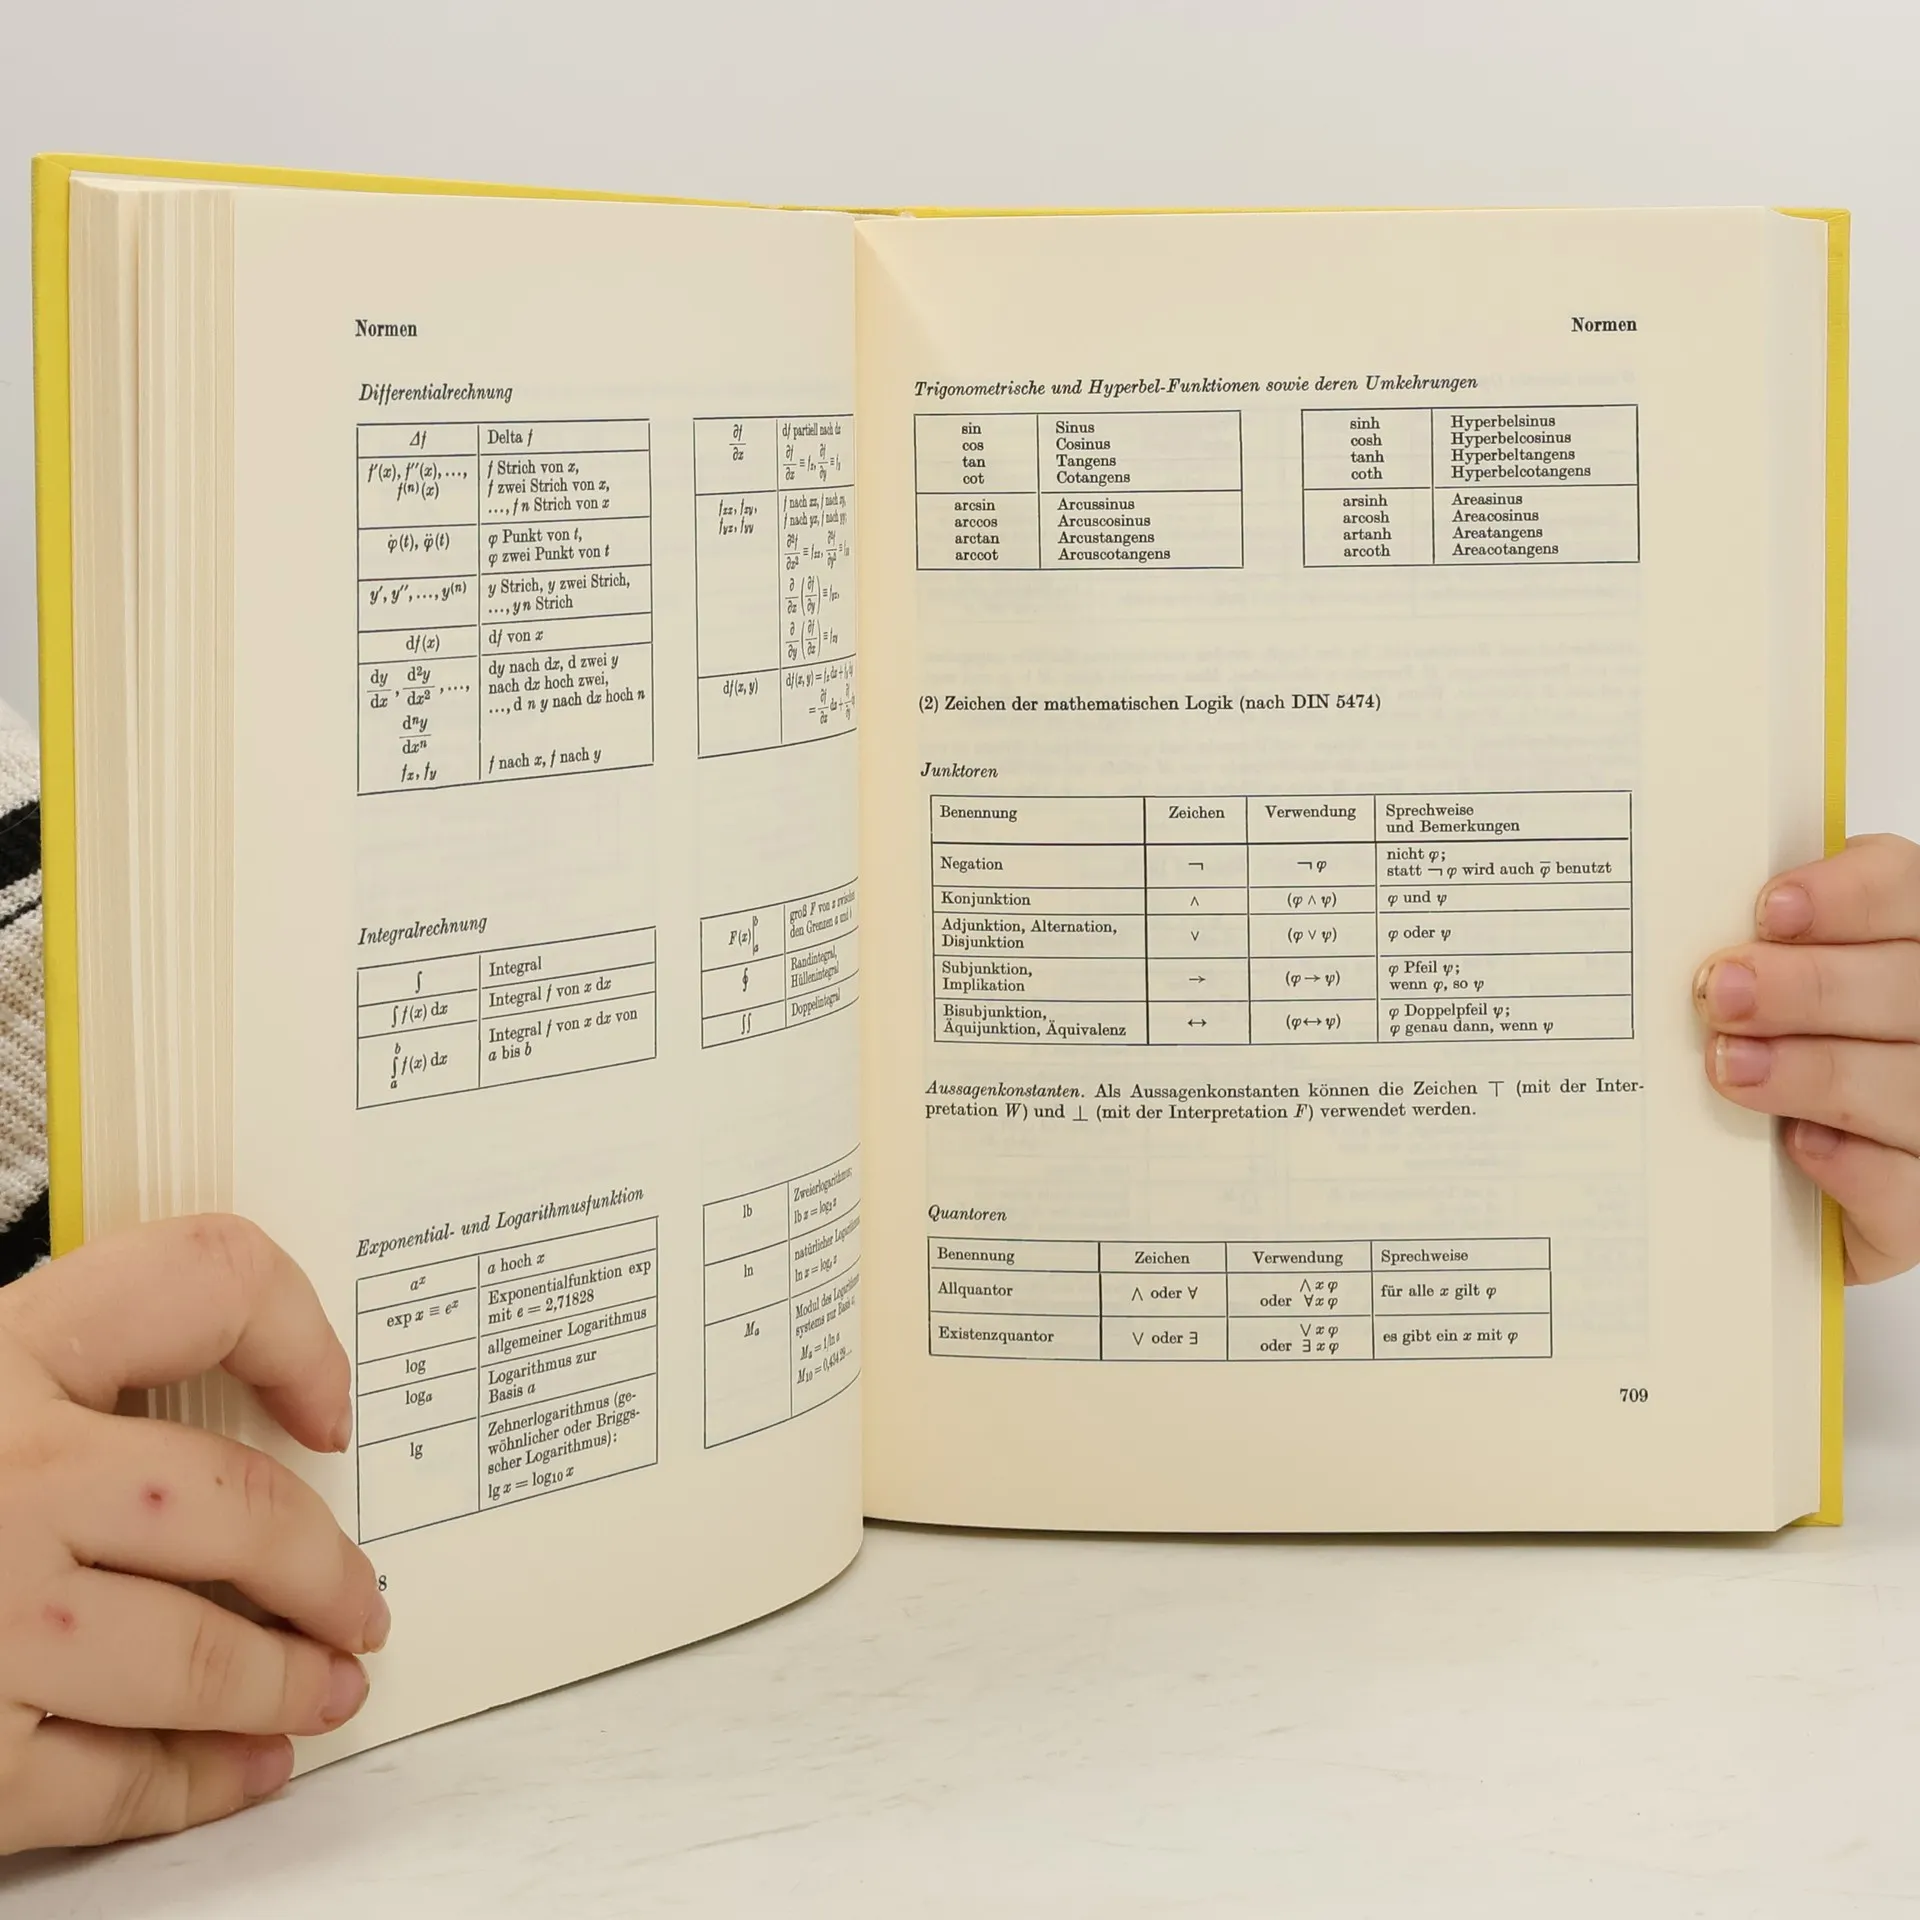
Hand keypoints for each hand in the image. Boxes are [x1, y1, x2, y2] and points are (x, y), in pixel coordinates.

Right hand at [0, 1216, 385, 1852]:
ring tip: (331, 1687)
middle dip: (323, 1564)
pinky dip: (192, 1784)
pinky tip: (240, 1771)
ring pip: (197, 1652)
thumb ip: (46, 1386)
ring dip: (285, 1678)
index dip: (299, 1332)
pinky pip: (106, 1782)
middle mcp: (0, 1473)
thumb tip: (200, 1436)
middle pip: (235, 1504)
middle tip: (361, 1598)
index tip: (332, 1407)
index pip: (203, 1278)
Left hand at [1697, 833, 1919, 1283]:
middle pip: (1911, 986)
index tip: (1770, 911)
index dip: (1849, 896)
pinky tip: (1799, 1143)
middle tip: (1723, 993)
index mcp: (1907, 949)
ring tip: (1730, 1067)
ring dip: (1817, 1072)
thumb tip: (1692, 937)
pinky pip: (1906, 1189)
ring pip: (1912, 1086)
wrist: (1767, 1197)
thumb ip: (1755, 956)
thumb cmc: (1762, 1060)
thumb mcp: (1757, 997)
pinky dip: (1855, 1167)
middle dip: (1812, 987)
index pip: (1907, 894)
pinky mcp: (1918, 1209)